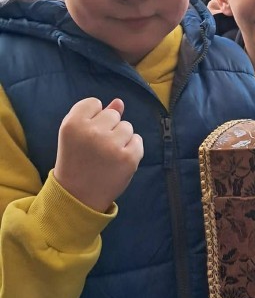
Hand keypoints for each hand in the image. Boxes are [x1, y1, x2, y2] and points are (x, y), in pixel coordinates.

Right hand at [54, 98, 143, 212]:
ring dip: (121, 139)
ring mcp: (111, 145)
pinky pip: (138, 140)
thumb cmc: (77, 161)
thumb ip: (95, 115)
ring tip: (107, 156)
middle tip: (96, 149)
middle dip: (108, 129)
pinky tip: (118, 161)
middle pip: (113, 114)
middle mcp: (91, 132)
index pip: (94, 103)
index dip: (93, 119)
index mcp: (73, 124)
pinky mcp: (128, 158)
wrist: (78, 195)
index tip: (86, 136)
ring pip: (127, 127)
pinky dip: (132, 149)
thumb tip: (119, 102)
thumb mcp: (77, 135)